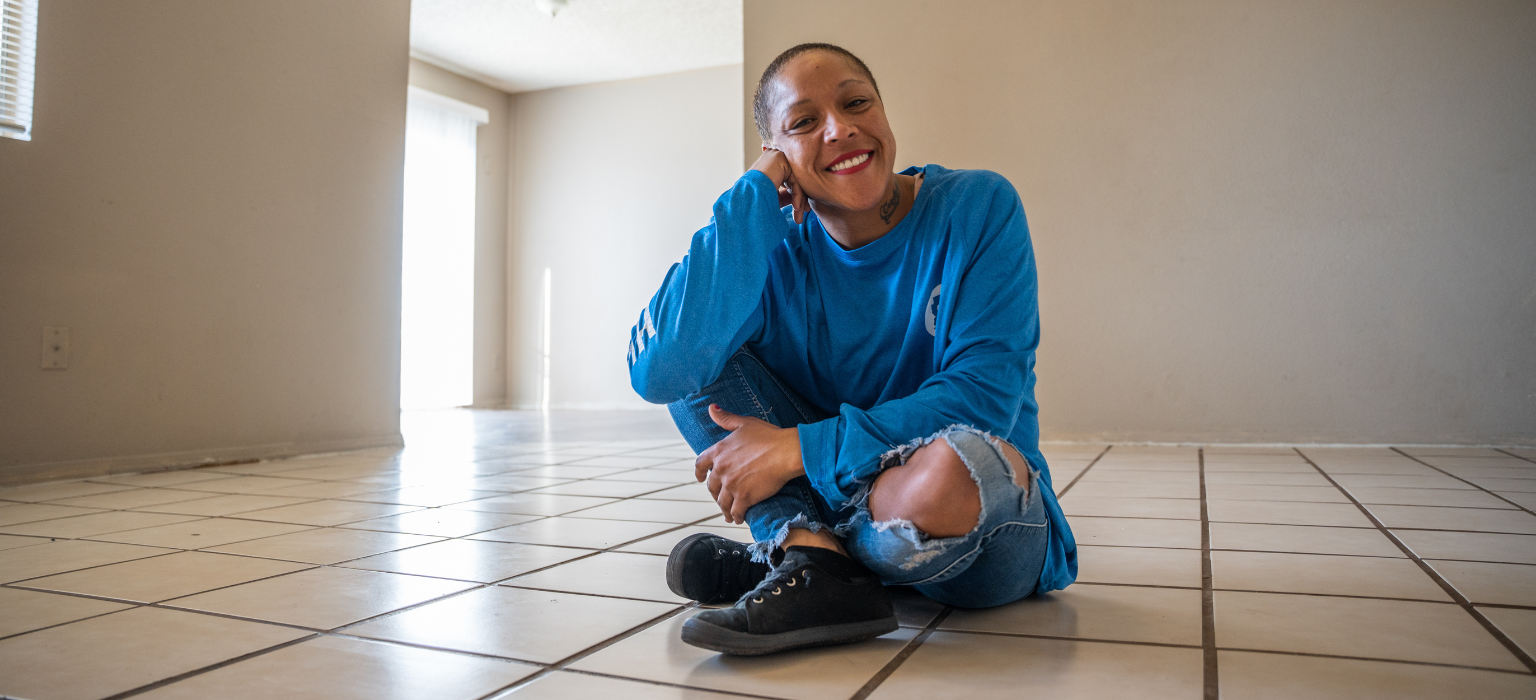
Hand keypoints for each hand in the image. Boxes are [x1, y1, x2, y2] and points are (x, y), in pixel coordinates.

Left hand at [695, 404, 805, 522]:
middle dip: (715, 493)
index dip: (698, 473)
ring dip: (725, 508)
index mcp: (719, 451)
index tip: (699, 478)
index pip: (700, 464)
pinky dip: (736, 516)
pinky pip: (736, 511)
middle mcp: (721, 469)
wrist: (785, 452)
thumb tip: (711, 408)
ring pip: (722, 502)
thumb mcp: (745, 423)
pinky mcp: (744, 497)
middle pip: (712, 486)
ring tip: (729, 514)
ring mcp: (731, 485)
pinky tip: (738, 518)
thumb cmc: (769, 435)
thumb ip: (726, 418)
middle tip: (721, 497)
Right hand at [751, 147, 808, 223]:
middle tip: (800, 217)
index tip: (799, 212)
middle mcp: (774, 157)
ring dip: (799, 201)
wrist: (746, 199)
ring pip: (797, 180)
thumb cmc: (754, 200)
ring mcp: (777, 156)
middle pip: (794, 180)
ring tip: (798, 217)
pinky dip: (798, 195)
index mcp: (770, 165)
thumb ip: (786, 195)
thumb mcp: (773, 197)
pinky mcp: (781, 160)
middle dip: (799, 200)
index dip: (795, 197)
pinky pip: (796, 179)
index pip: (789, 180)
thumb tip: (800, 202)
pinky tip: (796, 207)